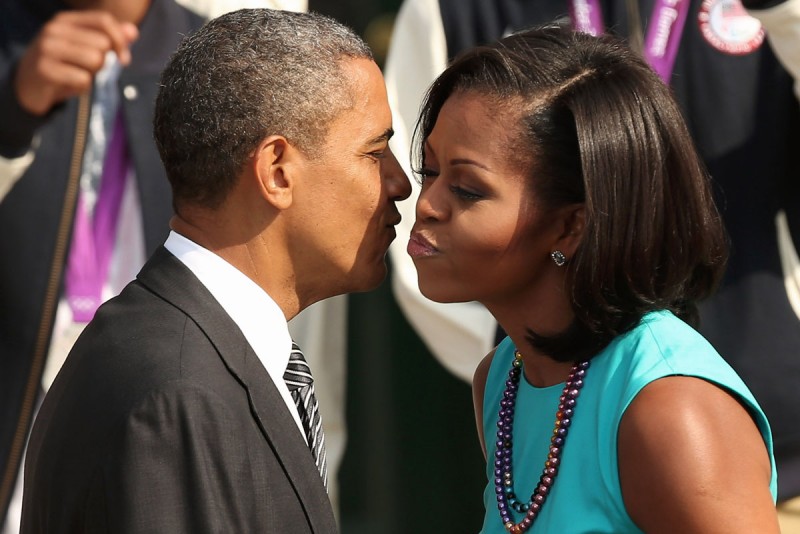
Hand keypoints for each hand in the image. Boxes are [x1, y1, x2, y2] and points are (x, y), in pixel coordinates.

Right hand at [13, 10, 138, 115]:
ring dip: (93, 74)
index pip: (104, 20)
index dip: (120, 40)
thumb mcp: (85, 49)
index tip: (124, 59)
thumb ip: (110, 39)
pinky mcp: (45, 69)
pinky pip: (84, 79)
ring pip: (95, 60)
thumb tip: (133, 31)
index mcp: (66, 20)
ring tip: (77, 75)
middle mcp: (54, 29)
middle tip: (85, 69)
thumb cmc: (63, 65)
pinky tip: (68, 85)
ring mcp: (47, 48)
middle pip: (102, 44)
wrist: (28, 85)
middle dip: (102, 62)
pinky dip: (82, 87)